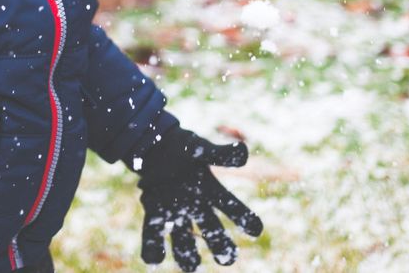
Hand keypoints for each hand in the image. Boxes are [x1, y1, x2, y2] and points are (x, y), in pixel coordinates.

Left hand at [136, 126, 261, 270]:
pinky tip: (154, 256)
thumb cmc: (183, 148)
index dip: (247, 220)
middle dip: (222, 248)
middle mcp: (197, 209)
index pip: (234, 209)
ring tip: (190, 263)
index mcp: (212, 192)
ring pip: (185, 245)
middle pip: (215, 235)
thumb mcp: (201, 148)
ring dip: (187, 256)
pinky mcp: (153, 214)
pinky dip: (153, 248)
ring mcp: (176, 215)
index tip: (255, 229)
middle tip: (226, 257)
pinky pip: (154, 236)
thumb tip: (244, 153)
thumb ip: (220, 153)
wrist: (155, 146)